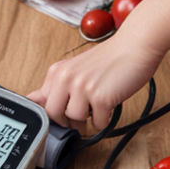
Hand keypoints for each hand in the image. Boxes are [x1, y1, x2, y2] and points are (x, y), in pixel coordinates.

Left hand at [27, 33, 162, 129]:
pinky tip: (108, 108)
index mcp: (57, 72)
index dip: (50, 113)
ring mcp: (82, 88)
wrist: (135, 45)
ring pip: (75, 120)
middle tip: (79, 116)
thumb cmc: (109, 58)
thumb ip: (56, 85)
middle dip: (66, 120)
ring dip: (87, 119)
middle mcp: (66, 78)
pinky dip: (104, 121)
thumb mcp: (74, 69)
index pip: (38, 102)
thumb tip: (34, 100)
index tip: (59, 116)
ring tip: (96, 106)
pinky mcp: (100, 98)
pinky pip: (97, 123)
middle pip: (53, 114)